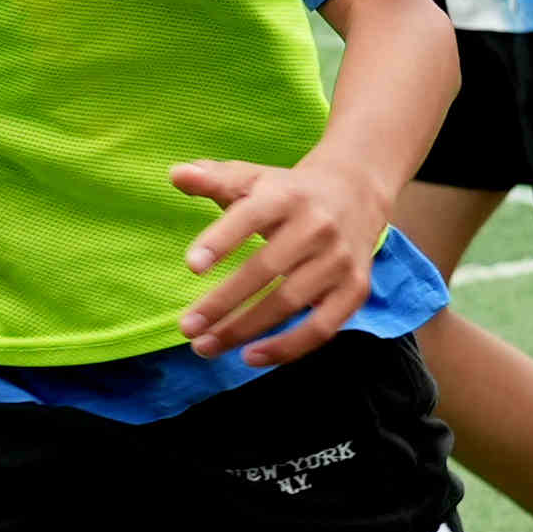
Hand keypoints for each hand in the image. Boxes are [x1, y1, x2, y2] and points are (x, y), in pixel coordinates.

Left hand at [169, 154, 393, 363]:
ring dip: (244, 330)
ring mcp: (339, 260)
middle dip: (222, 302)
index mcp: (287, 196)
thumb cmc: (288, 193)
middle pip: (266, 268)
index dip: (221, 241)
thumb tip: (176, 174)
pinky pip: (321, 328)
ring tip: (205, 346)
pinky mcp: (355, 289)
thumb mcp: (254, 178)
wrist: (356, 194)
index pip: (250, 216)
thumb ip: (214, 179)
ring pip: (289, 302)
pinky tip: (250, 356)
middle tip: (186, 327)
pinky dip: (286, 348)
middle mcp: (317, 227)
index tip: (191, 266)